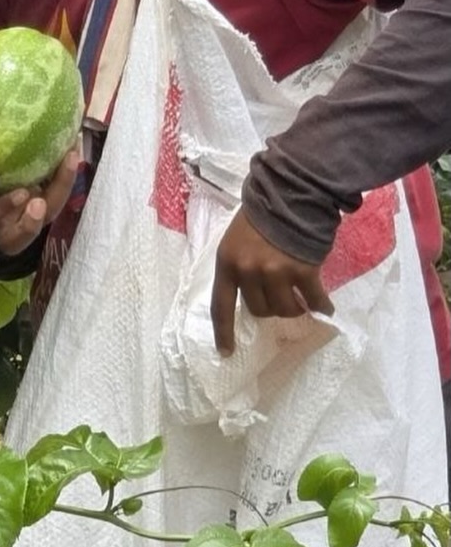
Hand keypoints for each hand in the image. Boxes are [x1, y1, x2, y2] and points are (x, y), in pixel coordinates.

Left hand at [211, 210, 332, 355]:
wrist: (292, 193)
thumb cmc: (262, 214)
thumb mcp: (238, 238)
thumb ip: (241, 265)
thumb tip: (253, 293)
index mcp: (227, 263)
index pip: (221, 306)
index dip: (224, 333)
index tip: (226, 353)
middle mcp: (248, 271)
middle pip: (258, 310)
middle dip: (270, 308)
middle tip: (281, 298)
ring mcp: (275, 272)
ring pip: (284, 308)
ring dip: (294, 308)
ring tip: (302, 302)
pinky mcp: (303, 271)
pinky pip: (312, 299)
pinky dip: (321, 306)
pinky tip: (325, 308)